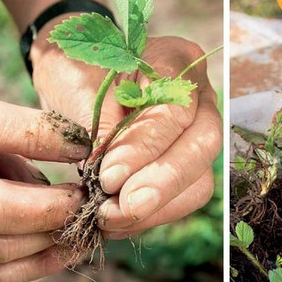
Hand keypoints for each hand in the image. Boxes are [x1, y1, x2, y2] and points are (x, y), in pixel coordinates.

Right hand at [0, 97, 89, 281]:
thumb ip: (28, 131)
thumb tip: (83, 147)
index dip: (48, 206)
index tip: (85, 192)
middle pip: (5, 244)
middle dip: (56, 227)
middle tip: (92, 210)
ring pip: (3, 265)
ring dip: (52, 250)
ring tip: (87, 229)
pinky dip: (36, 264)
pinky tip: (67, 248)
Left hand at [32, 21, 221, 239]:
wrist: (80, 75)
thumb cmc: (78, 70)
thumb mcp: (79, 85)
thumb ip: (102, 126)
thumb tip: (117, 179)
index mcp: (174, 61)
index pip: (176, 110)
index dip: (146, 148)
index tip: (110, 177)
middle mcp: (199, 97)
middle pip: (203, 146)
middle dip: (163, 184)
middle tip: (123, 208)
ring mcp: (198, 131)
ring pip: (200, 178)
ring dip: (158, 207)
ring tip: (113, 218)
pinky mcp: (187, 161)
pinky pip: (185, 196)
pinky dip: (154, 214)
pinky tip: (120, 220)